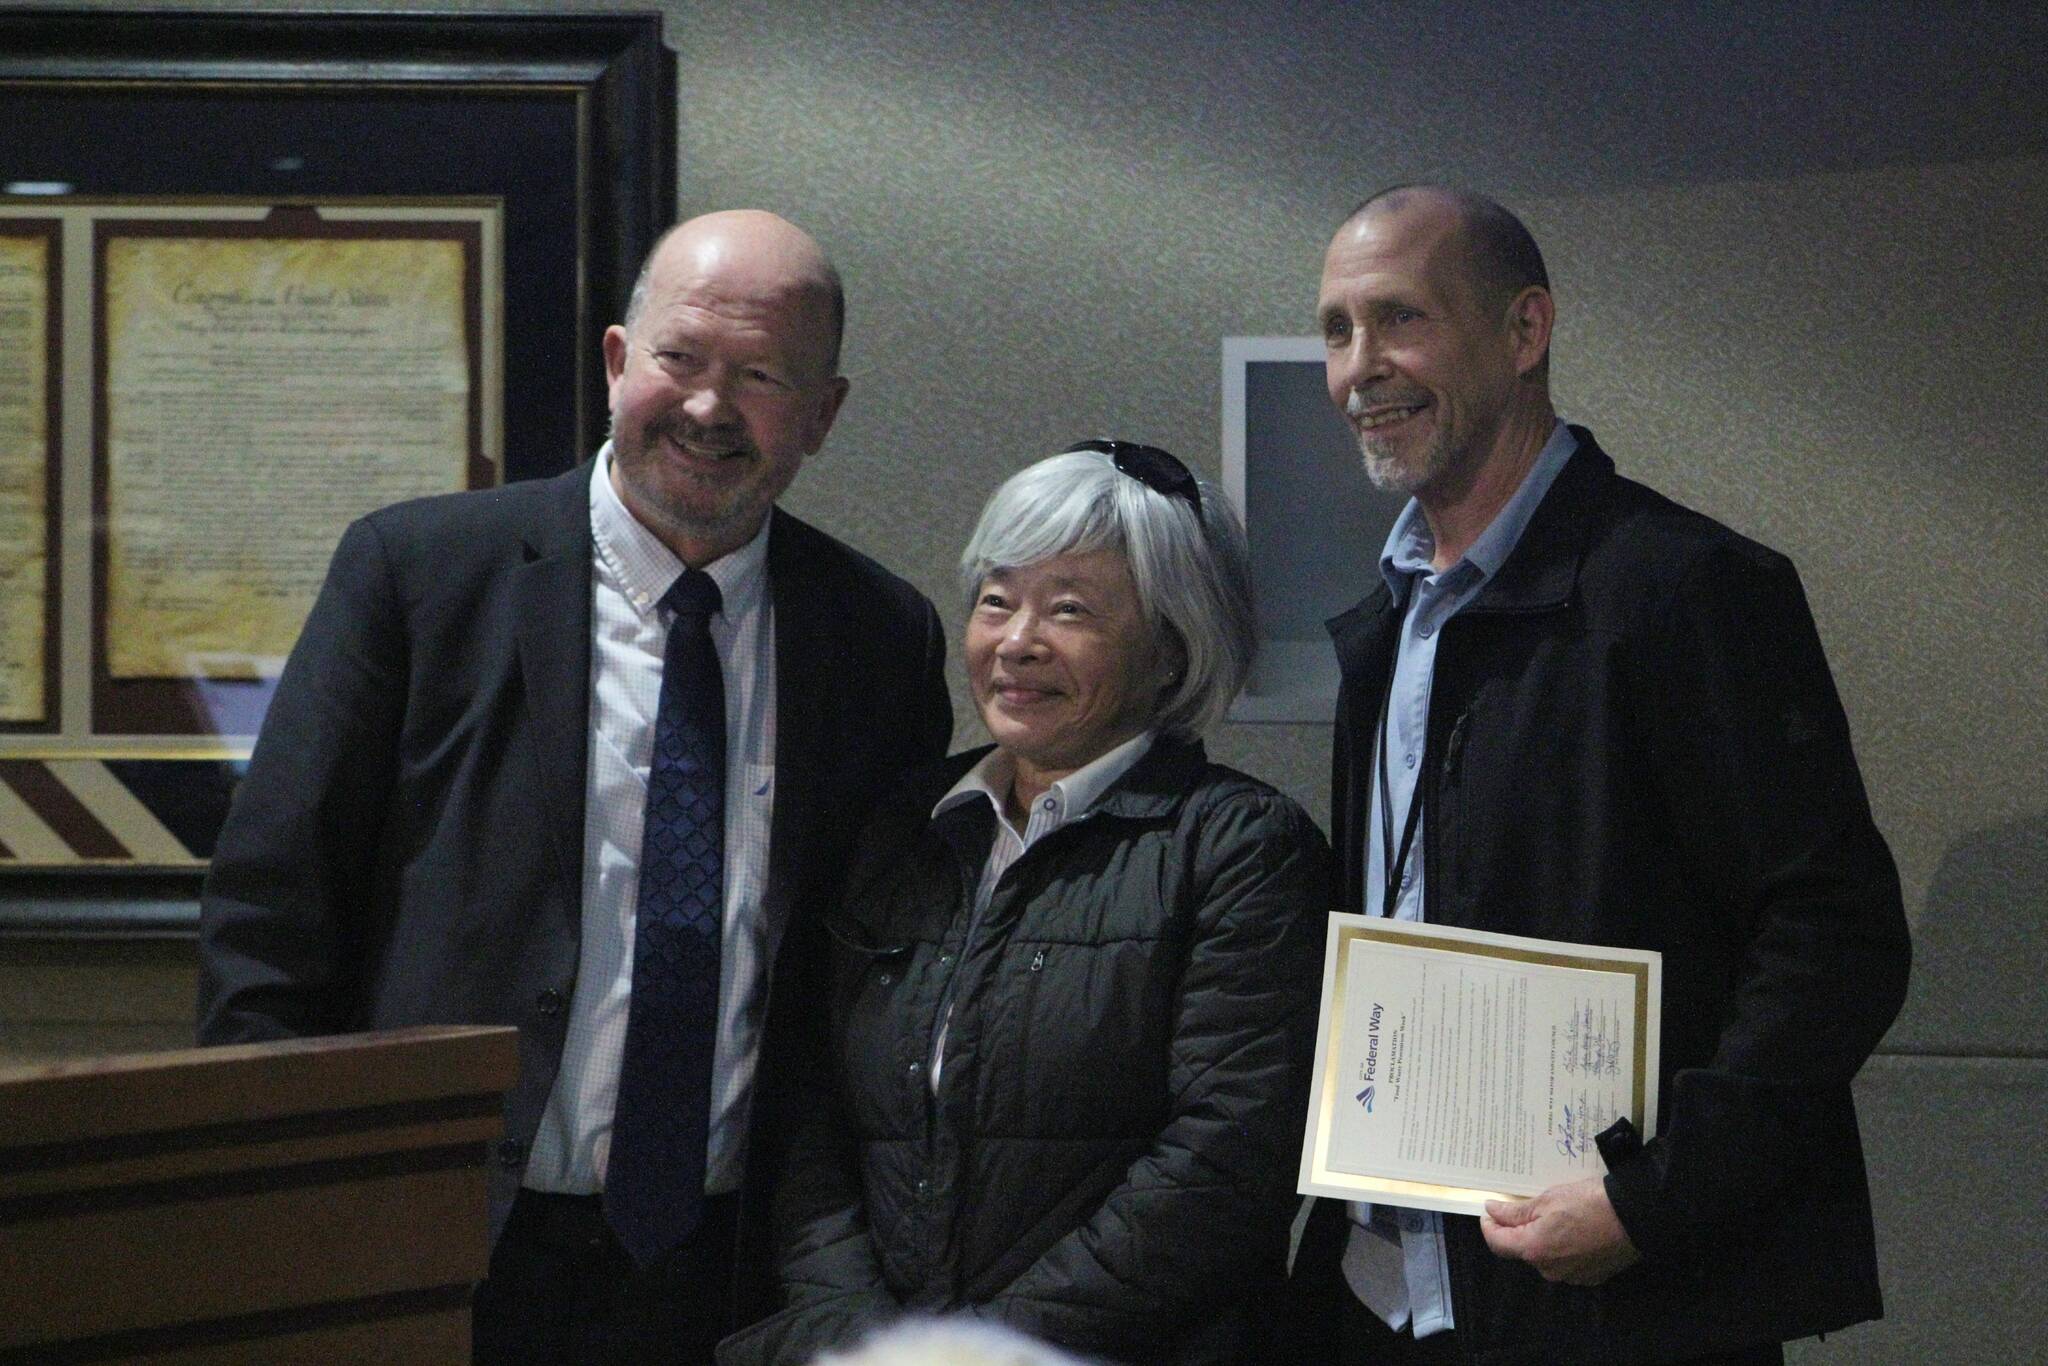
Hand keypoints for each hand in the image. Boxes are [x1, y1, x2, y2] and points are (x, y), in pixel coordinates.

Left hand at [1481, 1177, 1639, 1285]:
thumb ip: (1516, 1211)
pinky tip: (1574, 1229)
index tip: (1489, 1211)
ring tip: (1555, 1215)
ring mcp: (1571, 1276)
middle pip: (1522, 1249)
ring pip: (1545, 1256)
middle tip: (1525, 1205)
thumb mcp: (1547, 1200)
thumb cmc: (1589, 1203)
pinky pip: (1567, 1263)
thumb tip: (1492, 1211)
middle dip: (1519, 1229)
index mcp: (1534, 1249)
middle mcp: (1549, 1269)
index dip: (1489, 1226)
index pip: (1498, 1243)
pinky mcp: (1591, 1276)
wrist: (1635, 1216)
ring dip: (1543, 1238)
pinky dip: (1563, 1247)